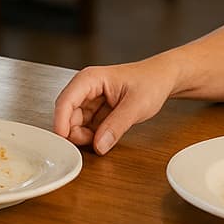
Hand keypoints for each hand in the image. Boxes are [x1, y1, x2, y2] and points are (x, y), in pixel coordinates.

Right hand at [52, 58, 177, 153]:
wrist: (162, 79)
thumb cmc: (151, 81)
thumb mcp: (136, 105)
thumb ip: (116, 126)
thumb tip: (99, 145)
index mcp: (90, 79)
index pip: (66, 101)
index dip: (61, 123)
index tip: (64, 141)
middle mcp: (86, 88)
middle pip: (67, 115)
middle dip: (75, 133)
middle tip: (93, 145)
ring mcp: (90, 100)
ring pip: (75, 123)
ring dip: (85, 136)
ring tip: (105, 139)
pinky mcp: (96, 110)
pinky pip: (86, 127)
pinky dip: (92, 136)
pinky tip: (105, 137)